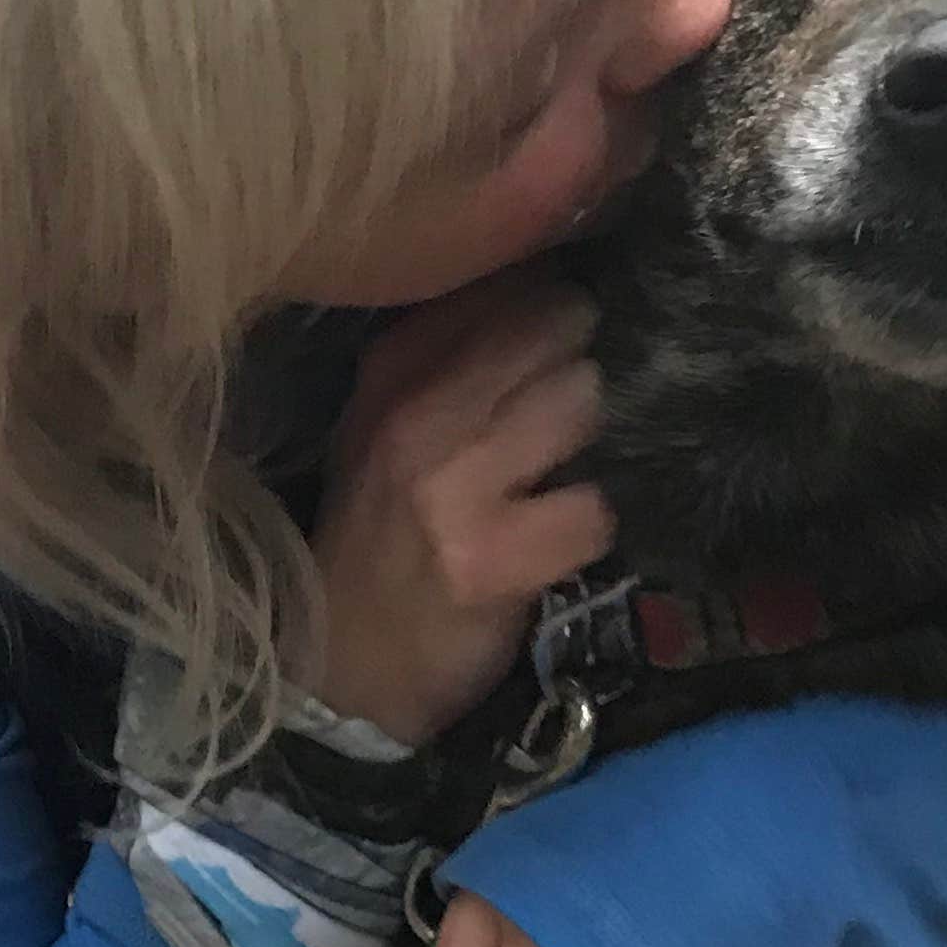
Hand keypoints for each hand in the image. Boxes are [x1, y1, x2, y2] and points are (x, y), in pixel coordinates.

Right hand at [304, 276, 615, 746]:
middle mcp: (415, 415)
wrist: (346, 667)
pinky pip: (593, 508)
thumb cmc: (383, 536)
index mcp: (389, 369)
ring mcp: (452, 488)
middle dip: (588, 358)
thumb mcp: (387, 428)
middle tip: (583, 400)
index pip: (500, 280)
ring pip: (581, 400)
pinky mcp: (493, 560)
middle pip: (553, 326)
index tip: (573, 322)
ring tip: (577, 464)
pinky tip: (574, 534)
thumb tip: (557, 281)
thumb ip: (453, 354)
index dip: (555, 294)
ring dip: (600, 435)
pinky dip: (597, 522)